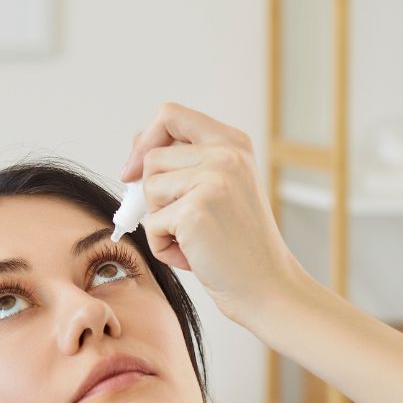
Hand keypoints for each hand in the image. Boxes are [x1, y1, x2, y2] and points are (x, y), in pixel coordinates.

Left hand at [118, 101, 305, 327]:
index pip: (170, 115)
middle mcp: (226, 154)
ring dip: (161, 224)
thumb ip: (188, 163)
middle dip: (156, 198)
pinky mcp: (195, 211)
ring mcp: (212, 180)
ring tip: (196, 241)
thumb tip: (137, 145)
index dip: (145, 140)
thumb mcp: (223, 190)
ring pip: (149, 191)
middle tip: (185, 225)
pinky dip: (165, 249)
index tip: (134, 170)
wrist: (268, 287)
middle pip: (152, 159)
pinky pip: (151, 226)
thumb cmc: (240, 246)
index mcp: (233, 143)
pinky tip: (195, 257)